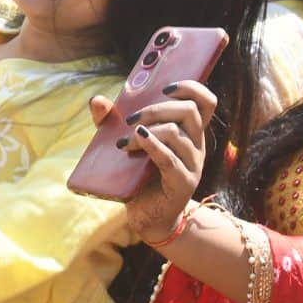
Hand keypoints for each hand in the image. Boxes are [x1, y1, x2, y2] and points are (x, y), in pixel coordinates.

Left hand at [94, 79, 216, 242]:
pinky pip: (169, 158)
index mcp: (189, 132)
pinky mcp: (183, 183)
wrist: (147, 215)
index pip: (205, 102)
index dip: (191, 88)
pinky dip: (151, 145)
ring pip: (176, 132)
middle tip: (130, 119)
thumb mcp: (126, 142)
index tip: (165, 86)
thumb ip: (111, 121)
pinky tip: (135, 141)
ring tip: (124, 143)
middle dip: (156, 108)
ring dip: (145, 130)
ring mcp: (193, 165)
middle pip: (189, 111)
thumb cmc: (138, 175)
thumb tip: (97, 100)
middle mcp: (196, 145)